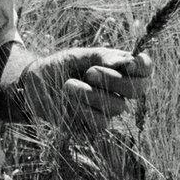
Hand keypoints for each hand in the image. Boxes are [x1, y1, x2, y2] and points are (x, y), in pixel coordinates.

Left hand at [22, 47, 151, 132]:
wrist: (32, 84)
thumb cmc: (58, 66)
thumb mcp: (78, 55)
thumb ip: (102, 57)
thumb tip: (127, 62)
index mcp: (119, 69)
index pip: (146, 69)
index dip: (144, 67)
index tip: (130, 63)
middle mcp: (118, 89)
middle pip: (138, 89)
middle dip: (115, 81)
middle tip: (90, 72)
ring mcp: (108, 108)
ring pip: (117, 106)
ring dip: (91, 94)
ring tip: (68, 85)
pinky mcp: (93, 125)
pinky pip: (101, 122)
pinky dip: (83, 109)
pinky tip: (69, 99)